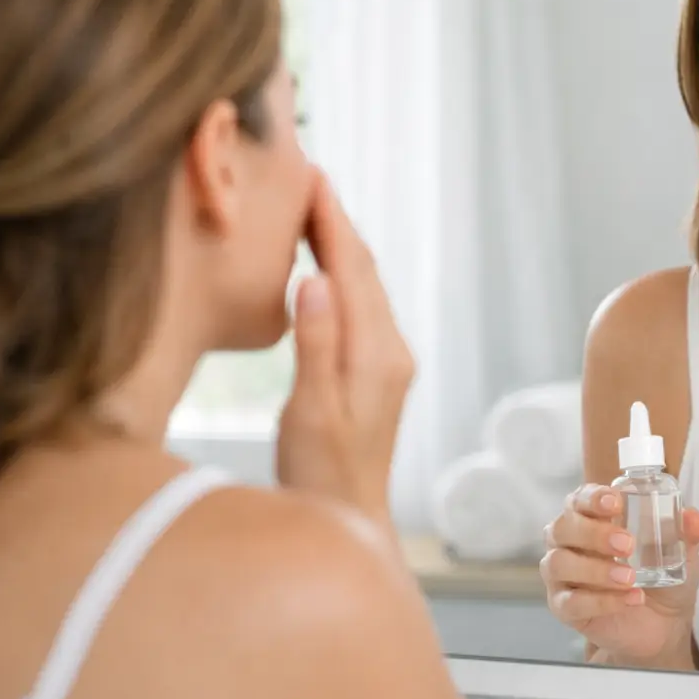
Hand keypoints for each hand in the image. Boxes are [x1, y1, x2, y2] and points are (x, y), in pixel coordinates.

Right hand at [277, 172, 414, 519]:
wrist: (348, 522)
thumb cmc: (321, 476)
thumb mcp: (311, 412)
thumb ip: (316, 345)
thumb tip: (316, 279)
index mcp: (376, 353)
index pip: (352, 268)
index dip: (331, 220)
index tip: (310, 176)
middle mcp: (390, 349)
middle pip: (363, 269)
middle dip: (336, 221)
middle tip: (307, 176)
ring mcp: (387, 361)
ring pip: (364, 285)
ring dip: (339, 243)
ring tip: (311, 207)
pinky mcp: (376, 373)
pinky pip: (360, 305)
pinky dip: (341, 274)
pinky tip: (321, 267)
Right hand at [540, 484, 698, 666]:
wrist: (663, 625)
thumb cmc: (662, 577)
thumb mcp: (681, 554)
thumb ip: (686, 534)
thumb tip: (692, 517)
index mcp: (591, 519)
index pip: (578, 499)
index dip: (591, 497)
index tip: (615, 502)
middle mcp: (569, 543)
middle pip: (562, 528)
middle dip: (593, 533)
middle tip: (628, 544)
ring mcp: (563, 577)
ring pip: (558, 563)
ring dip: (595, 569)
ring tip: (630, 577)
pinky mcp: (565, 608)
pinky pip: (570, 602)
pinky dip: (601, 601)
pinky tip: (630, 599)